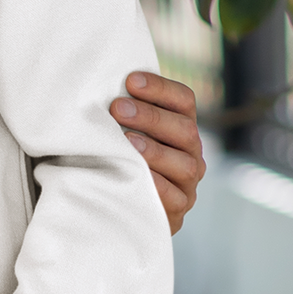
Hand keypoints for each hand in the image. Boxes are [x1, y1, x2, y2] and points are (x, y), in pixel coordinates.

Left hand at [111, 69, 205, 232]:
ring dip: (154, 150)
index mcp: (181, 128)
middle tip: (117, 108)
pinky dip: (156, 184)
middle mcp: (191, 154)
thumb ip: (123, 114)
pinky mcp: (177, 211)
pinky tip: (138, 174)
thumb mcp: (121, 134)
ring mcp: (187, 184)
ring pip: (184, 164)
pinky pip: (173, 197)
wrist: (115, 212)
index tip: (130, 80)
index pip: (184, 100)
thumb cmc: (114, 162)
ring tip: (127, 141)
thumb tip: (102, 86)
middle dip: (151, 117)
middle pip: (185, 129)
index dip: (160, 88)